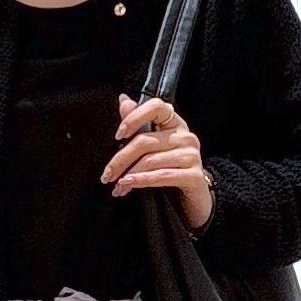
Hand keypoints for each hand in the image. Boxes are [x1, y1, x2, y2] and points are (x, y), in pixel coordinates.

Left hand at [100, 92, 214, 231]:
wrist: (193, 200)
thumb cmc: (171, 171)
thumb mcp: (155, 147)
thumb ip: (139, 124)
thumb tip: (124, 101)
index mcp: (175, 123)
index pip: (156, 107)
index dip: (134, 117)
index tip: (118, 135)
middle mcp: (185, 136)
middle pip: (145, 141)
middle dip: (121, 159)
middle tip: (107, 175)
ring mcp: (192, 156)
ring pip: (150, 161)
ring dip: (128, 175)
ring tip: (116, 186)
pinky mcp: (194, 176)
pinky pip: (161, 176)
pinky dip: (141, 181)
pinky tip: (128, 185)